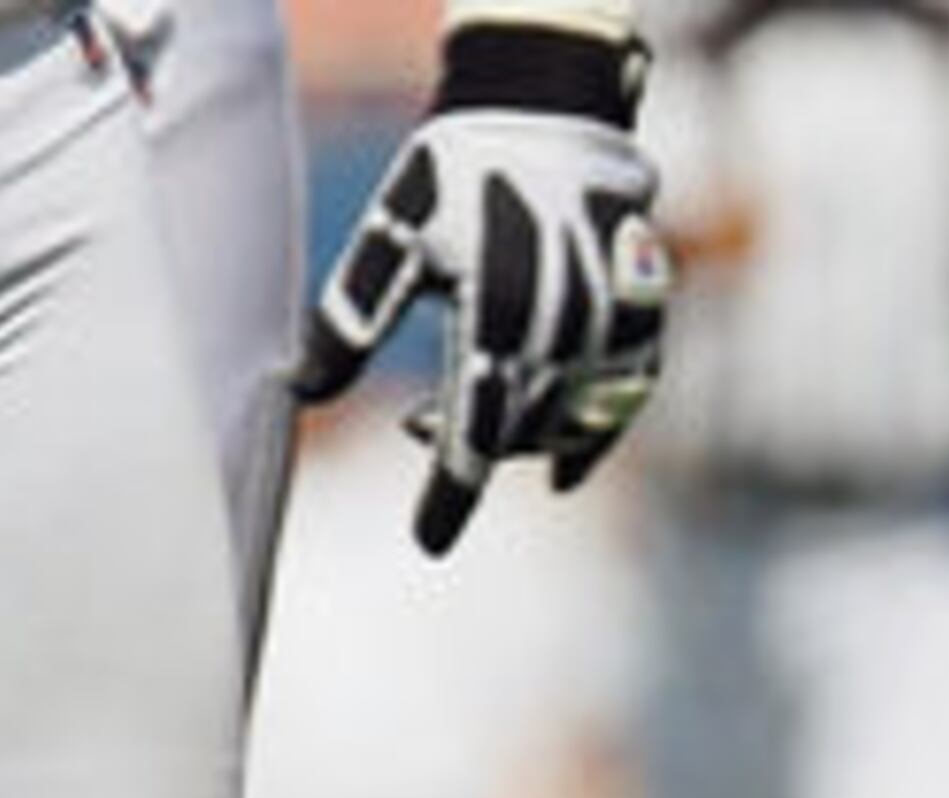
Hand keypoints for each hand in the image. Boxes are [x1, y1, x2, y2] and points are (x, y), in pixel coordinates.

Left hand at [295, 11, 670, 554]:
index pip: (475, 432)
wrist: (549, 106)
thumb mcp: (391, 231)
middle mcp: (568, 327)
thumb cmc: (457, 168)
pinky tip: (565, 473)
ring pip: (572, 422)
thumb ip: (353, 312)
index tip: (431, 542)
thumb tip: (303, 390)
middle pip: (520, 432)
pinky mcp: (645, 317)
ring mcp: (615, 325)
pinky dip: (595, 439)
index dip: (451, 495)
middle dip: (468, 449)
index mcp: (502, 311)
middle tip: (414, 428)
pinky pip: (627, 401)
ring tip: (476, 412)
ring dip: (522, 440)